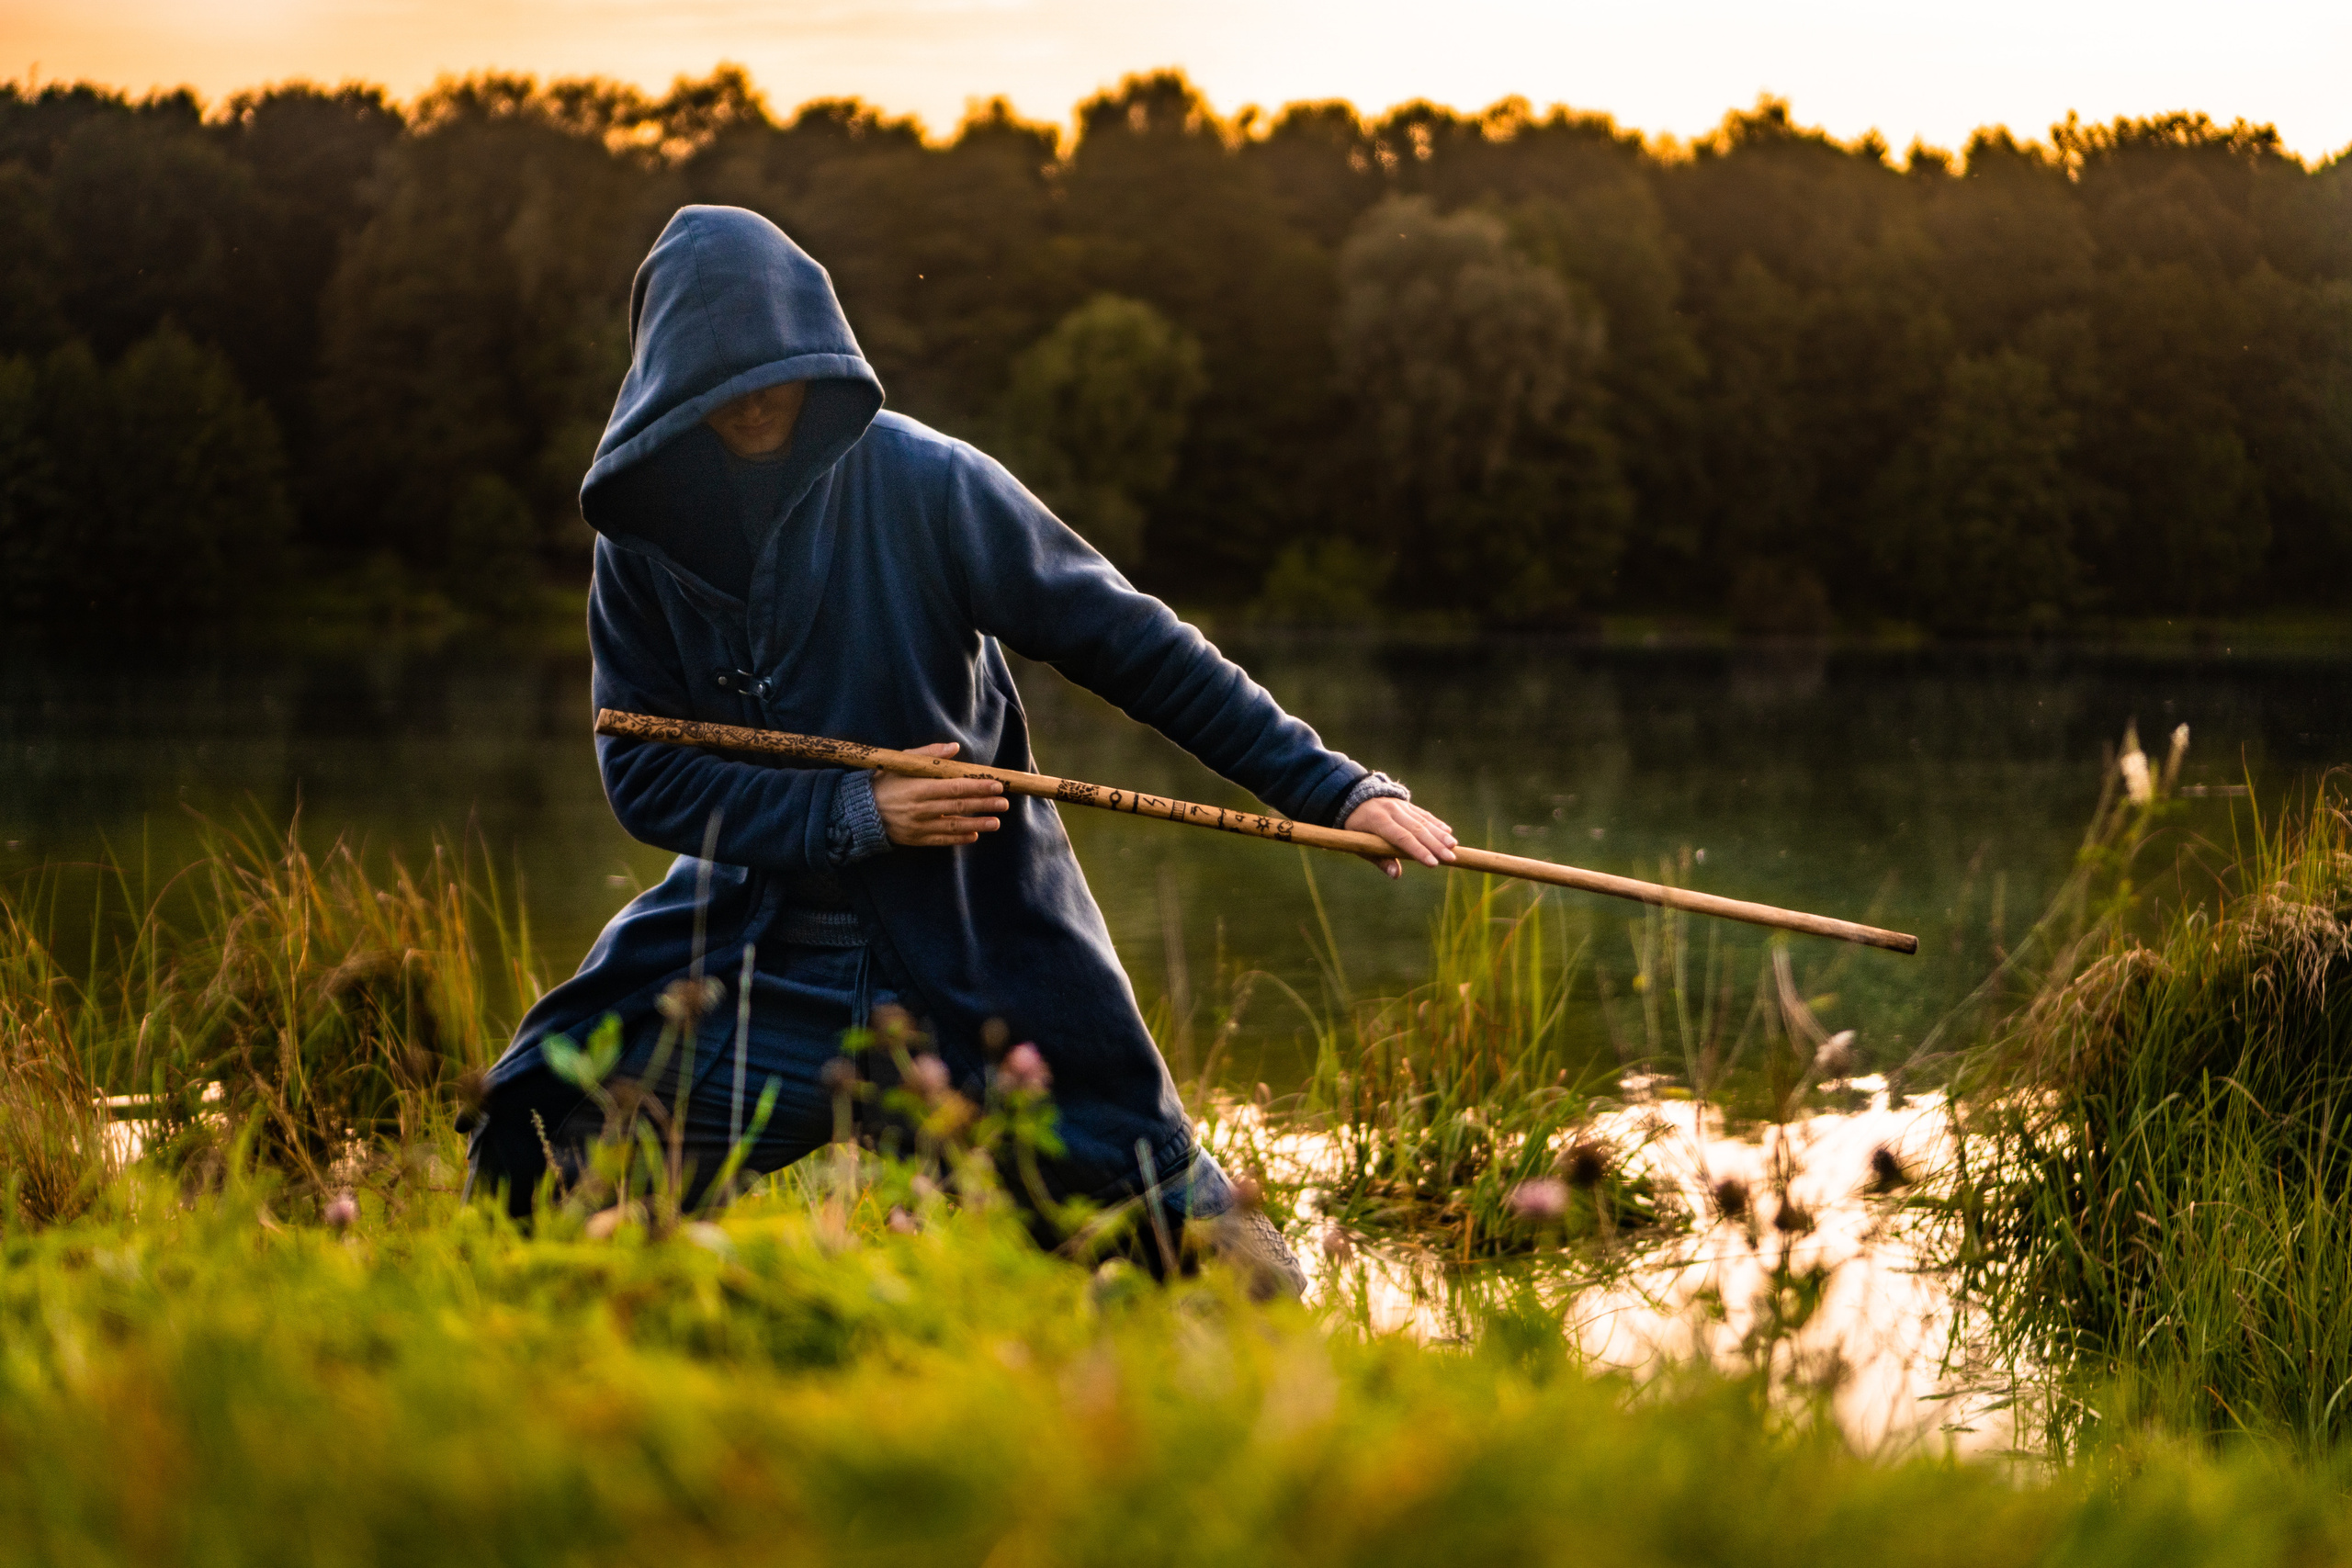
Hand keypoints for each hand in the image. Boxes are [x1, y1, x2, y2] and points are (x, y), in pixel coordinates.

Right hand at [873, 743, 1009, 846]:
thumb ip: (928, 754)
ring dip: (977, 824)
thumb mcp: (902, 763)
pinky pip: (941, 840)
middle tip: (1004, 803)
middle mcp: (920, 808)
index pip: (955, 787)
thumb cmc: (884, 782)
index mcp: (918, 787)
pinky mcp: (915, 839)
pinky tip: (974, 835)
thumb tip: (954, 748)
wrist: (859, 810)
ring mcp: (918, 826)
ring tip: (996, 822)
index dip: (978, 786)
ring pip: (954, 825)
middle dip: (984, 804)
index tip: (996, 785)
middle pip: (959, 806)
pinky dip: (959, 838)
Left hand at [1345, 796, 1457, 880]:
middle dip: (1435, 845)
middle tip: (1451, 858)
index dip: (1418, 851)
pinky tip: (1448, 832)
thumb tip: (1396, 874)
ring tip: (1453, 846)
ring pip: (1422, 821)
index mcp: (1377, 821)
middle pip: (1417, 829)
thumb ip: (1378, 859)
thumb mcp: (1359, 844)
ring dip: (1440, 834)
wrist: (1352, 797)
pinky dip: (1436, 823)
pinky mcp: (1406, 804)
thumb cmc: (1355, 827)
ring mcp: (1400, 805)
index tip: (1433, 863)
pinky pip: (1423, 814)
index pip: (1401, 838)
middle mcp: (1391, 810)